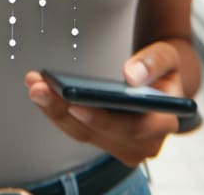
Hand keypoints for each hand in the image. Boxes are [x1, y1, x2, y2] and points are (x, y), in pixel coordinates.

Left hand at [24, 42, 182, 166]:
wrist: (161, 82)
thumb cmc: (163, 72)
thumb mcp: (168, 56)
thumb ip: (155, 61)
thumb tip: (132, 75)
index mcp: (163, 122)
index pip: (132, 127)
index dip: (102, 119)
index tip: (75, 105)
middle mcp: (143, 143)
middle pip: (98, 132)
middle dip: (65, 110)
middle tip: (40, 88)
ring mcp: (122, 145)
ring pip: (82, 132)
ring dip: (55, 110)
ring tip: (35, 86)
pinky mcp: (104, 140)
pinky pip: (78, 128)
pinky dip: (57, 110)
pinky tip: (41, 90)